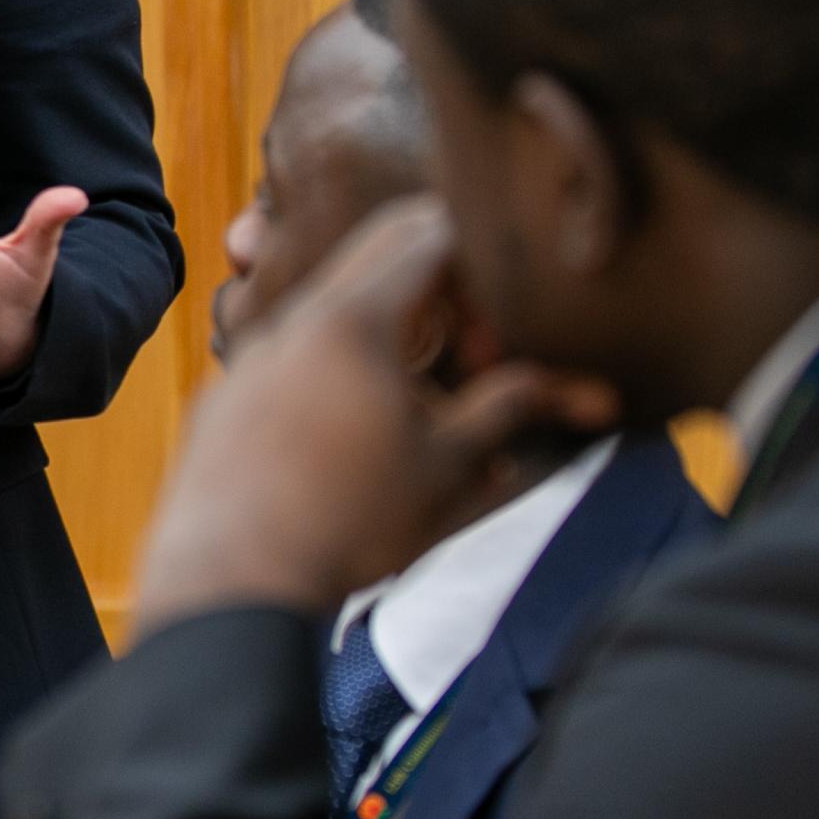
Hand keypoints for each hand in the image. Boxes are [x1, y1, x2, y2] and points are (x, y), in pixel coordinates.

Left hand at [129, 198, 616, 634]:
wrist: (231, 584)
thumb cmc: (352, 524)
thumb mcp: (449, 467)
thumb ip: (514, 410)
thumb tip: (595, 394)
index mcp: (354, 318)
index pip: (430, 234)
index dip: (482, 272)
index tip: (498, 341)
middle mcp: (292, 321)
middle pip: (379, 257)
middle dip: (441, 294)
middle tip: (473, 366)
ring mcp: (249, 357)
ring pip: (333, 315)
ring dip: (390, 347)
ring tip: (415, 424)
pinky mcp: (223, 400)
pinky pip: (288, 363)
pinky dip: (334, 383)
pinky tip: (348, 454)